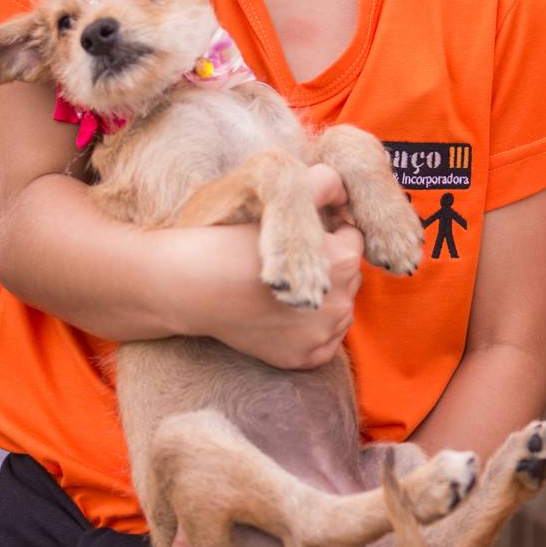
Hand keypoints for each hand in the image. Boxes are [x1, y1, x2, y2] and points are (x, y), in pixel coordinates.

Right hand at [194, 164, 365, 369]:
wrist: (191, 285)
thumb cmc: (232, 241)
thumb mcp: (279, 206)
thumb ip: (320, 189)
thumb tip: (343, 187)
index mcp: (342, 261)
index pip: (354, 240)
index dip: (330, 235)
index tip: (305, 237)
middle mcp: (341, 301)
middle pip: (350, 278)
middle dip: (330, 268)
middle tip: (292, 264)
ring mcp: (324, 334)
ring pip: (340, 310)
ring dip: (324, 300)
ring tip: (285, 291)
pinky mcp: (307, 359)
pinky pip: (326, 341)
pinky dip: (311, 330)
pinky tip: (282, 316)